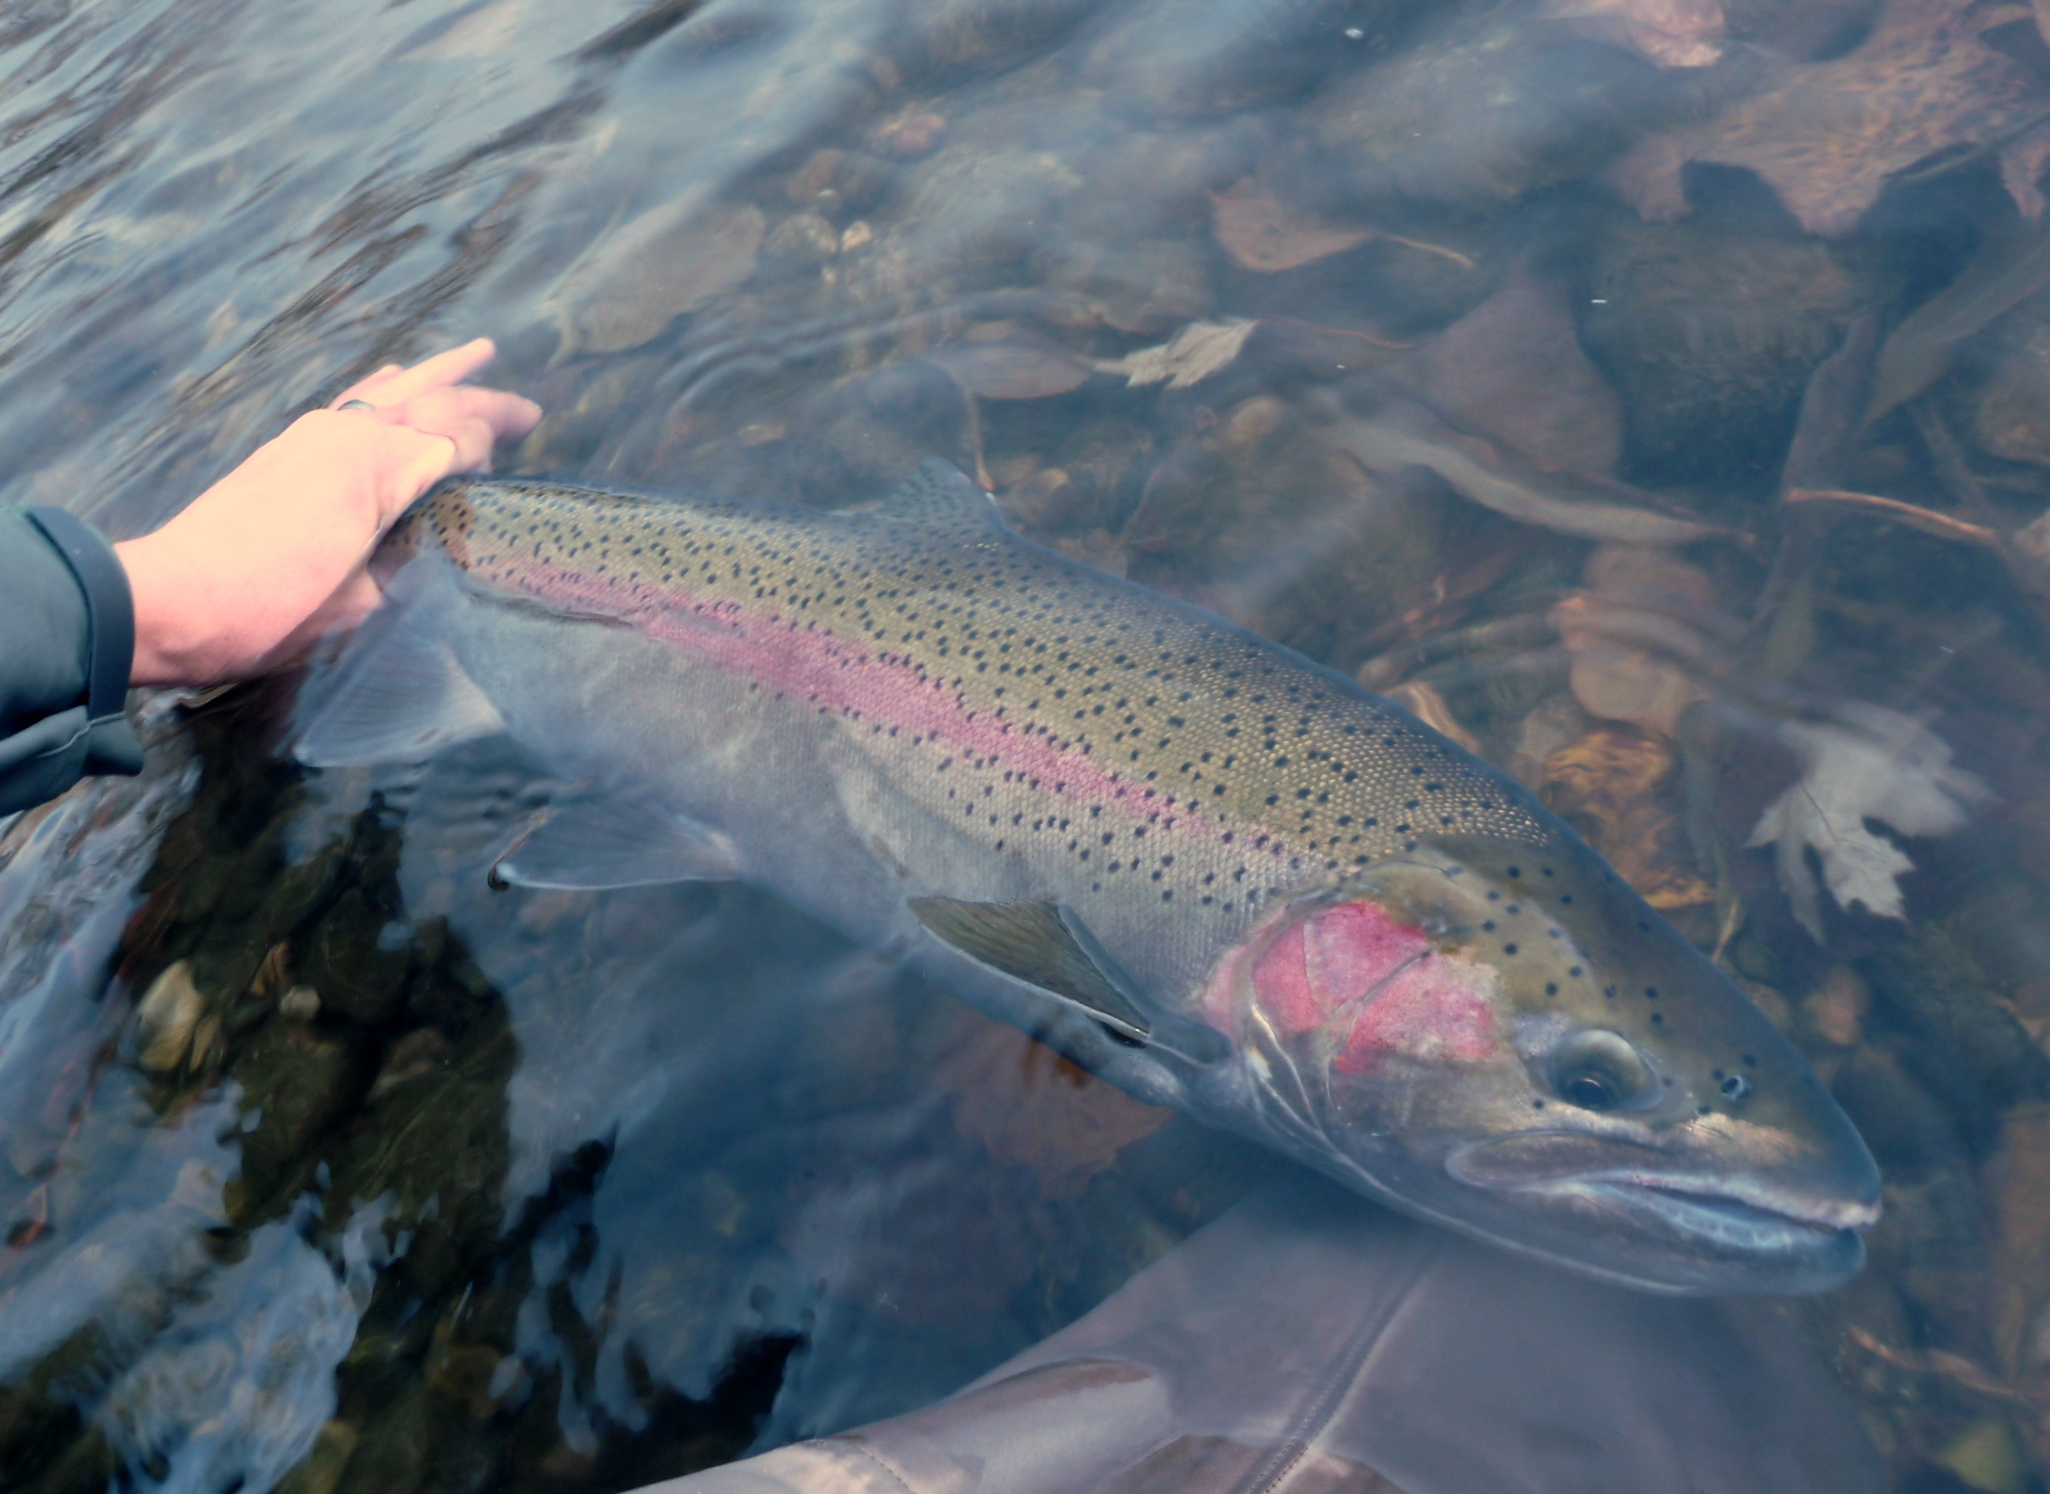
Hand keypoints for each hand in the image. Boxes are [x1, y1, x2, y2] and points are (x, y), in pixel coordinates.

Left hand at [116, 338, 540, 684]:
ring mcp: (316, 434)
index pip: (456, 439)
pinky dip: (387, 384)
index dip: (493, 446)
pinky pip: (354, 399)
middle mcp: (351, 436)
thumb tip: (434, 542)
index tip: (525, 459)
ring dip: (439, 374)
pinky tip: (396, 377)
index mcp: (378, 469)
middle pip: (433, 401)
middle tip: (531, 410)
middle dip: (484, 402)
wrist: (173, 600)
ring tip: (477, 354)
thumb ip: (407, 563)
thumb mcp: (361, 604)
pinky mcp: (291, 446)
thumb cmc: (272, 610)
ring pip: (393, 388)